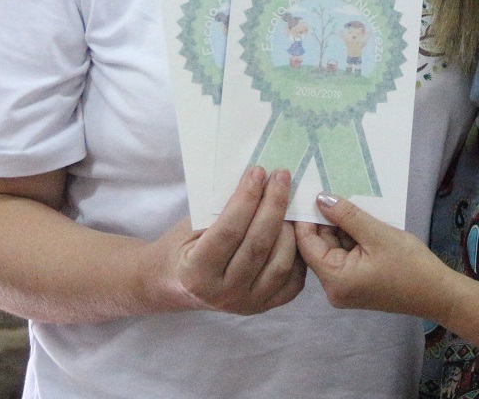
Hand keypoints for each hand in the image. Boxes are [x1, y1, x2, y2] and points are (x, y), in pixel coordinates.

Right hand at [170, 167, 305, 314]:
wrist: (180, 284)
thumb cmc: (185, 247)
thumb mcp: (191, 226)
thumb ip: (220, 210)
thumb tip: (257, 180)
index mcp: (197, 273)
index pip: (229, 231)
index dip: (246, 199)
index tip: (258, 172)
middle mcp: (223, 294)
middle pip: (258, 245)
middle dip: (273, 205)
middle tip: (280, 177)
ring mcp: (247, 304)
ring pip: (280, 263)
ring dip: (290, 228)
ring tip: (291, 201)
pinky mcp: (265, 306)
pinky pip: (292, 280)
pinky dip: (298, 253)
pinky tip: (295, 228)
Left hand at [295, 192, 461, 320]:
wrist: (438, 294)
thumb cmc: (410, 265)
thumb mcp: (378, 234)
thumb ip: (346, 216)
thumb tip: (319, 199)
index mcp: (334, 279)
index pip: (306, 244)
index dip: (306, 217)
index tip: (308, 191)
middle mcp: (333, 288)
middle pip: (318, 247)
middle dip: (325, 220)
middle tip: (330, 190)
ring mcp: (344, 288)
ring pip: (333, 250)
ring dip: (340, 228)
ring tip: (348, 202)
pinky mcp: (356, 285)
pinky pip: (344, 257)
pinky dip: (350, 239)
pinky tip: (359, 220)